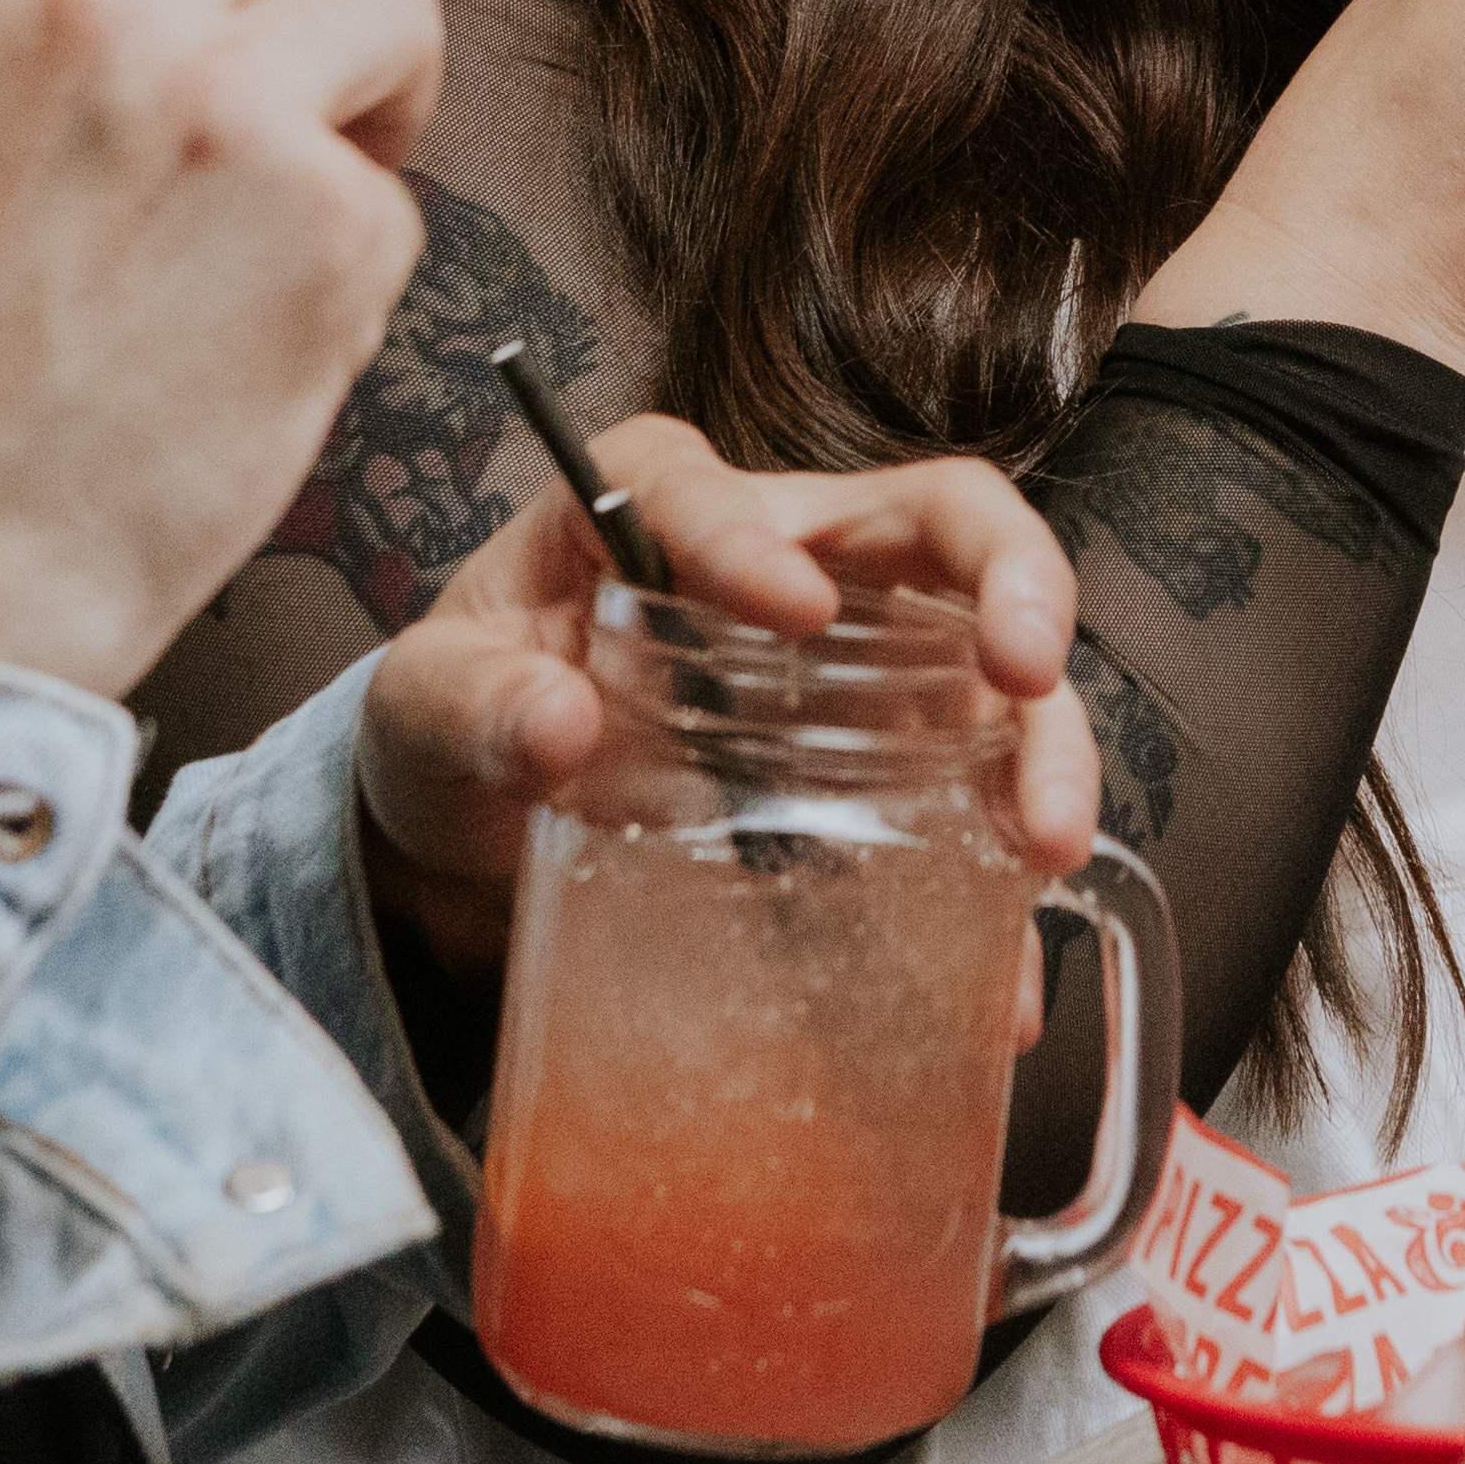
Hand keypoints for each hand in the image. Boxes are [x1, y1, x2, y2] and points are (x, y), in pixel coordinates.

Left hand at [353, 418, 1093, 986]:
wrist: (474, 843)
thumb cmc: (459, 726)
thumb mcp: (421, 706)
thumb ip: (467, 704)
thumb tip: (555, 720)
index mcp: (655, 507)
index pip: (722, 492)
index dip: (756, 539)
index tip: (790, 607)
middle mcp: (788, 555)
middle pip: (940, 522)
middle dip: (1014, 581)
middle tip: (1028, 668)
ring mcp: (858, 660)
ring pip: (990, 663)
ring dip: (1043, 744)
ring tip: (1042, 845)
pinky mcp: (887, 765)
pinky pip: (971, 798)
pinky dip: (997, 882)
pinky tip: (1002, 971)